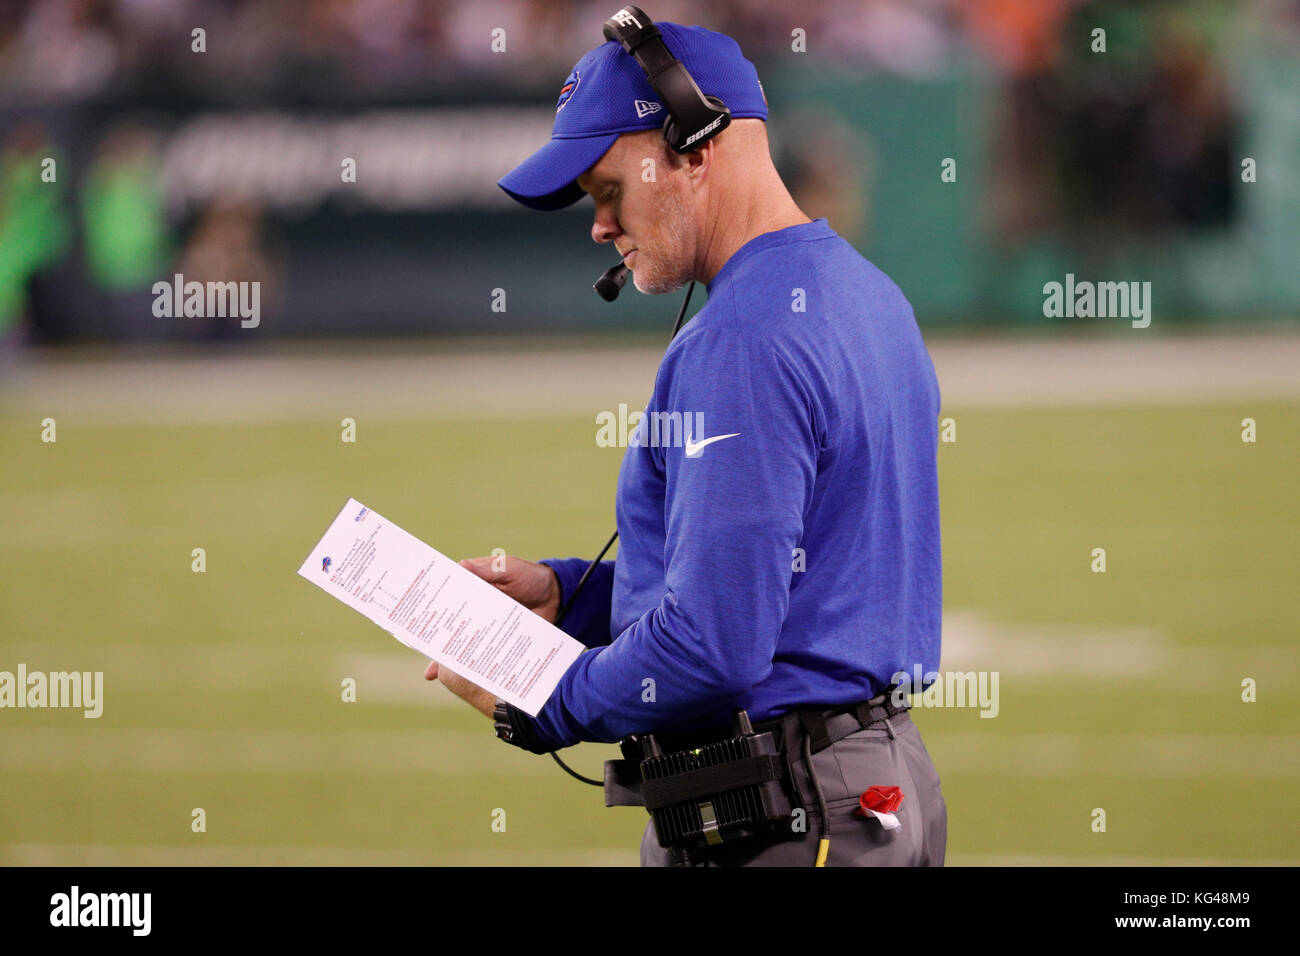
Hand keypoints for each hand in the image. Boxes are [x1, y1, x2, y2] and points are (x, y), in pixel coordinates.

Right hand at [422, 555, 561, 717]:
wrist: (559, 598)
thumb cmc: (532, 577)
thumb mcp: (508, 567)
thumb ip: (487, 569)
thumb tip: (459, 567)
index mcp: (473, 587)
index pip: (446, 596)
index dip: (430, 603)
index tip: (411, 612)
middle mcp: (476, 609)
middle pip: (449, 624)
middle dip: (432, 635)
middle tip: (414, 644)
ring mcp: (485, 627)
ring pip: (461, 643)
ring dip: (447, 656)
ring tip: (432, 671)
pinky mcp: (498, 642)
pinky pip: (481, 654)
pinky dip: (470, 665)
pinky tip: (458, 677)